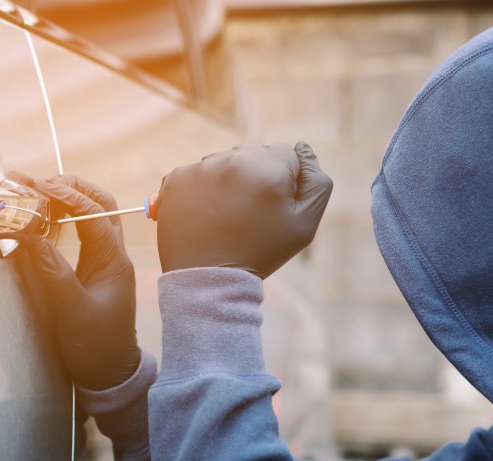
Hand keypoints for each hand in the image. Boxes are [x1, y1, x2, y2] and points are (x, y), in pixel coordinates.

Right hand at [27, 175, 140, 390]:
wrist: (110, 373)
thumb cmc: (96, 346)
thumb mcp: (71, 312)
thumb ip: (52, 273)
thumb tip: (31, 238)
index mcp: (113, 261)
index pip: (94, 214)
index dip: (66, 196)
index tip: (38, 187)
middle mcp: (113, 255)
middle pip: (101, 204)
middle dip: (73, 186)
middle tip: (40, 182)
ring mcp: (106, 261)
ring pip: (95, 215)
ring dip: (71, 198)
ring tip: (39, 192)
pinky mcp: (96, 269)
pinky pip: (86, 231)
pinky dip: (68, 217)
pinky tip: (47, 217)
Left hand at [156, 141, 332, 276]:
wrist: (208, 280)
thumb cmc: (261, 252)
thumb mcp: (304, 224)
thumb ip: (317, 182)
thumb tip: (304, 148)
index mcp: (269, 169)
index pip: (286, 155)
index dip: (283, 182)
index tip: (271, 208)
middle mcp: (233, 161)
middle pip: (253, 154)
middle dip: (255, 176)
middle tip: (247, 214)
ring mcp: (200, 169)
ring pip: (224, 161)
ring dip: (227, 180)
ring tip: (225, 215)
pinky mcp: (175, 179)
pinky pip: (196, 172)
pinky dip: (201, 188)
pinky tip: (204, 213)